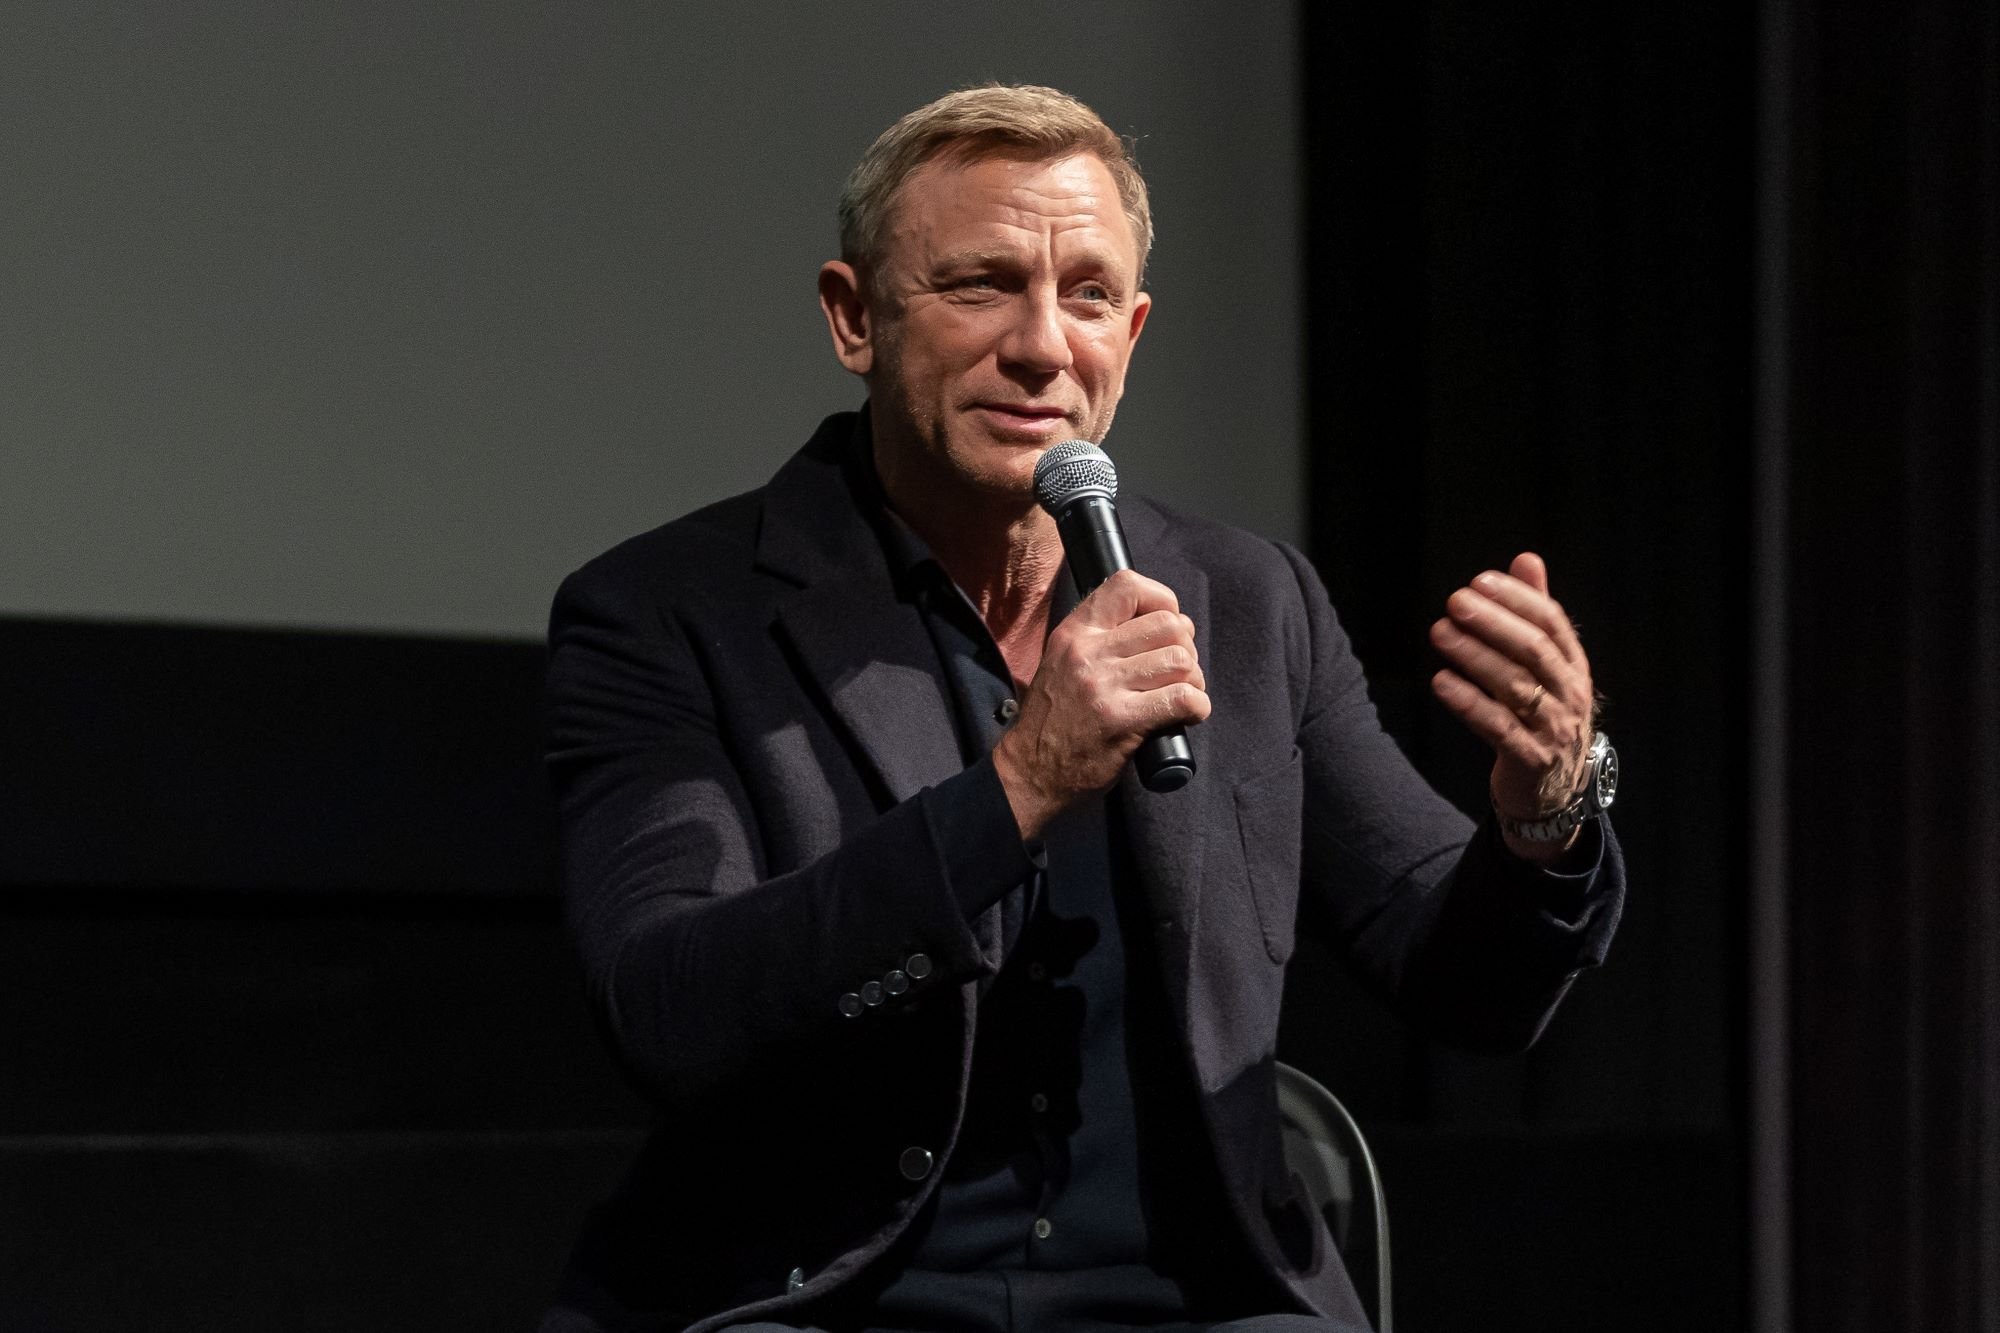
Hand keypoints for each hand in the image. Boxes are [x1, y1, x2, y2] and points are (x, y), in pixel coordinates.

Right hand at [993, 569, 1209, 840]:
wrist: (1029, 772)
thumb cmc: (1054, 720)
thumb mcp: (1064, 662)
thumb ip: (1102, 638)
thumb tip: (1163, 624)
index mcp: (1075, 633)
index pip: (1128, 586)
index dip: (1163, 600)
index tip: (1168, 626)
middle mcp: (1088, 652)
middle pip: (1168, 626)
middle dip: (1186, 648)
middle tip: (1178, 673)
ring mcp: (1104, 686)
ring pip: (1181, 661)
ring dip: (1193, 681)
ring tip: (1180, 696)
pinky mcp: (1122, 721)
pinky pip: (1183, 699)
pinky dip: (1196, 708)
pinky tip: (1184, 717)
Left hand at [1428, 552, 1596, 859]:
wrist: (1553, 788)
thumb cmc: (1543, 713)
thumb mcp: (1546, 664)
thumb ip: (1536, 612)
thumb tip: (1526, 558)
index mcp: (1573, 664)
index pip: (1551, 622)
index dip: (1517, 598)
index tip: (1480, 581)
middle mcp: (1570, 693)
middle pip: (1533, 650)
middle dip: (1493, 622)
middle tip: (1455, 601)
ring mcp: (1553, 728)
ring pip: (1515, 686)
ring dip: (1475, 656)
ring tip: (1440, 632)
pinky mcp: (1530, 758)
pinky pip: (1498, 727)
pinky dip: (1469, 703)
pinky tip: (1441, 682)